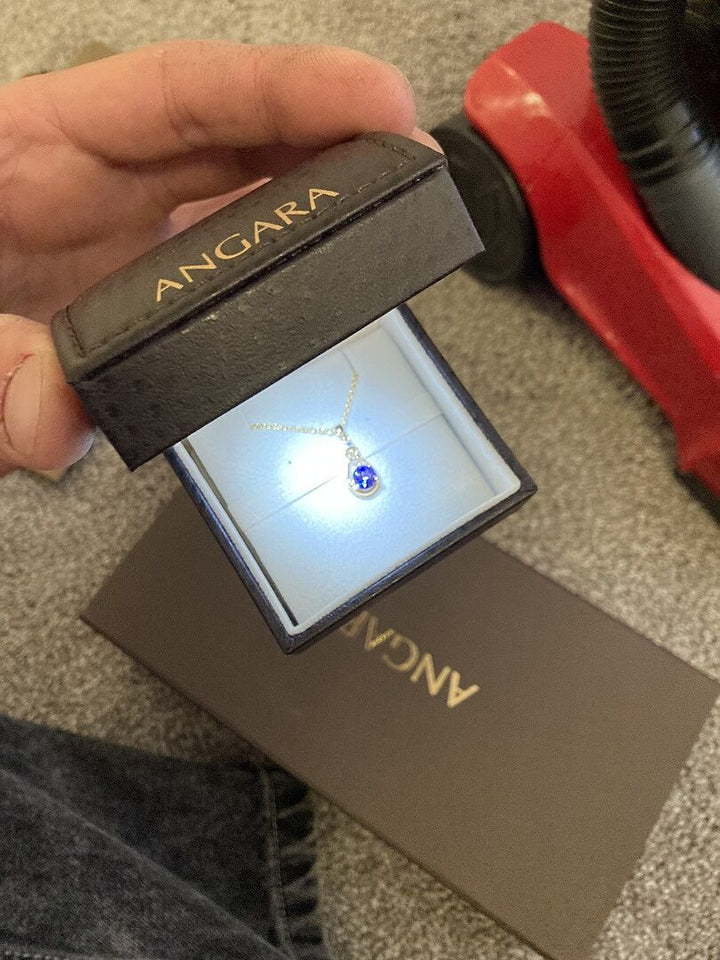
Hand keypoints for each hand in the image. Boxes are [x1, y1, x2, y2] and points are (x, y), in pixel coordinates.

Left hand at [0, 41, 423, 474]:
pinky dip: (260, 319)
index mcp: (30, 151)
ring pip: (236, 231)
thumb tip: (56, 426)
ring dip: (310, 236)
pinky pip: (212, 311)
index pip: (180, 97)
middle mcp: (88, 200)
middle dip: (329, 152)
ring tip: (383, 240)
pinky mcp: (124, 326)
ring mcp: (114, 264)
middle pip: (232, 152)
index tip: (372, 100)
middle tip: (409, 172)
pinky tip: (304, 321)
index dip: (286, 91)